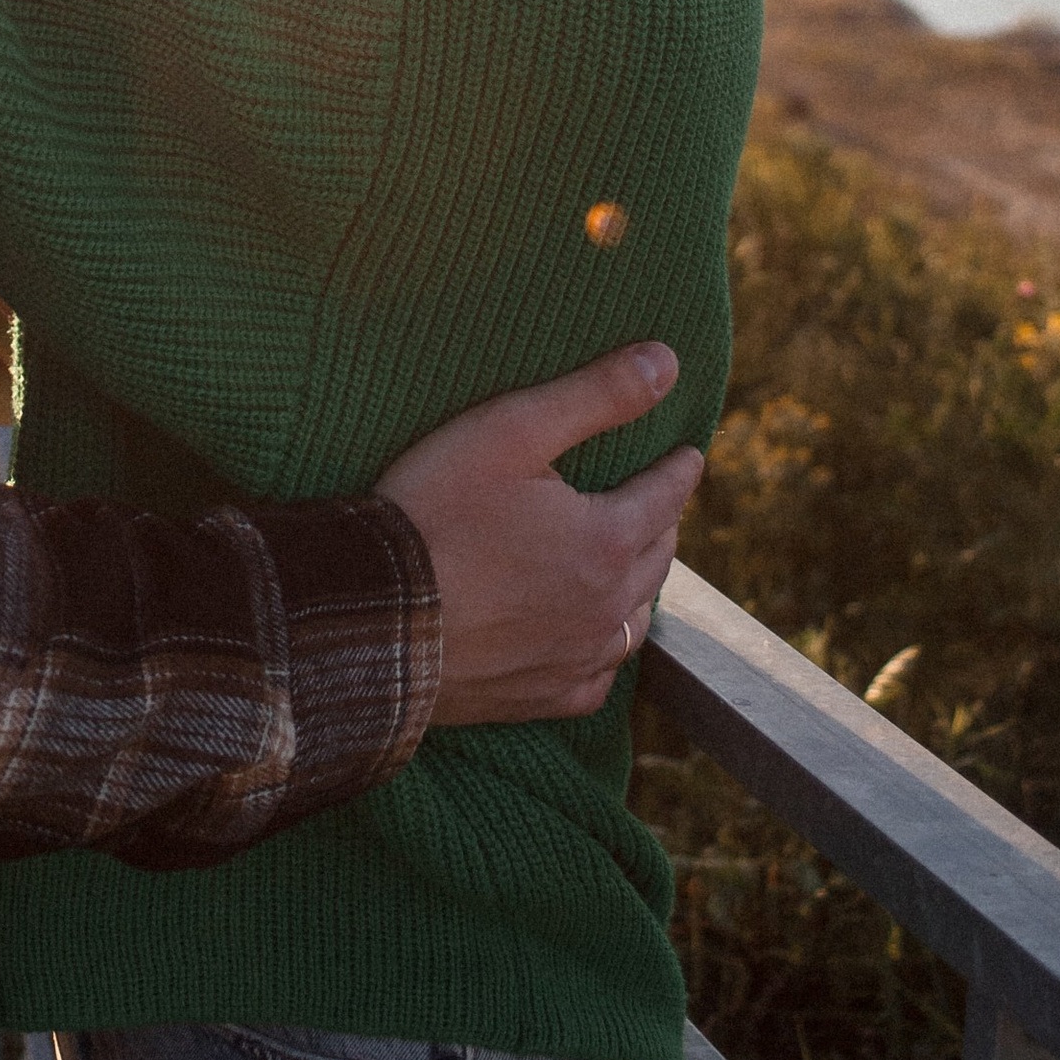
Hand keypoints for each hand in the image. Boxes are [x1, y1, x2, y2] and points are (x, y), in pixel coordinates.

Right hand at [377, 344, 699, 726]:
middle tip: (661, 503)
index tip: (689, 455)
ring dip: (640, 587)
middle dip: (663, 523)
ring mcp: (575, 658)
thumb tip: (667, 361)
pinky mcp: (539, 697)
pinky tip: (593, 643)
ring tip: (634, 566)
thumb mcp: (510, 431)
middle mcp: (605, 607)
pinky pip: (596, 678)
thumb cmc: (433, 513)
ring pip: (633, 620)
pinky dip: (603, 651)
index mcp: (606, 539)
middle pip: (657, 558)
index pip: (664, 496)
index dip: (678, 470)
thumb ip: (593, 396)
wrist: (370, 620)